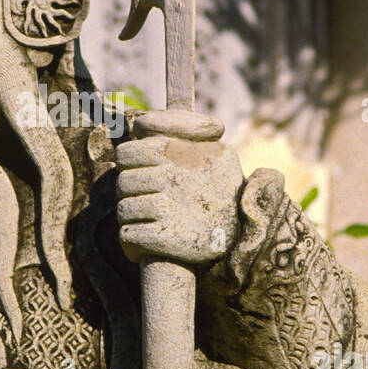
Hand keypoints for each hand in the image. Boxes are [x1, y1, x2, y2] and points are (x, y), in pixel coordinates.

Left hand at [115, 111, 242, 264]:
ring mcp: (168, 209)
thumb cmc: (222, 188)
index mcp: (176, 151)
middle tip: (146, 201)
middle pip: (123, 183)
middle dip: (130, 194)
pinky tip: (143, 245)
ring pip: (124, 210)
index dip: (127, 163)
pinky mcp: (165, 239)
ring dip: (131, 219)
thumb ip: (184, 133)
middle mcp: (171, 177)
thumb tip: (142, 123)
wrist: (244, 231)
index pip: (128, 153)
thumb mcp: (214, 151)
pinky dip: (131, 244)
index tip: (137, 171)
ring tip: (148, 222)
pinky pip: (127, 236)